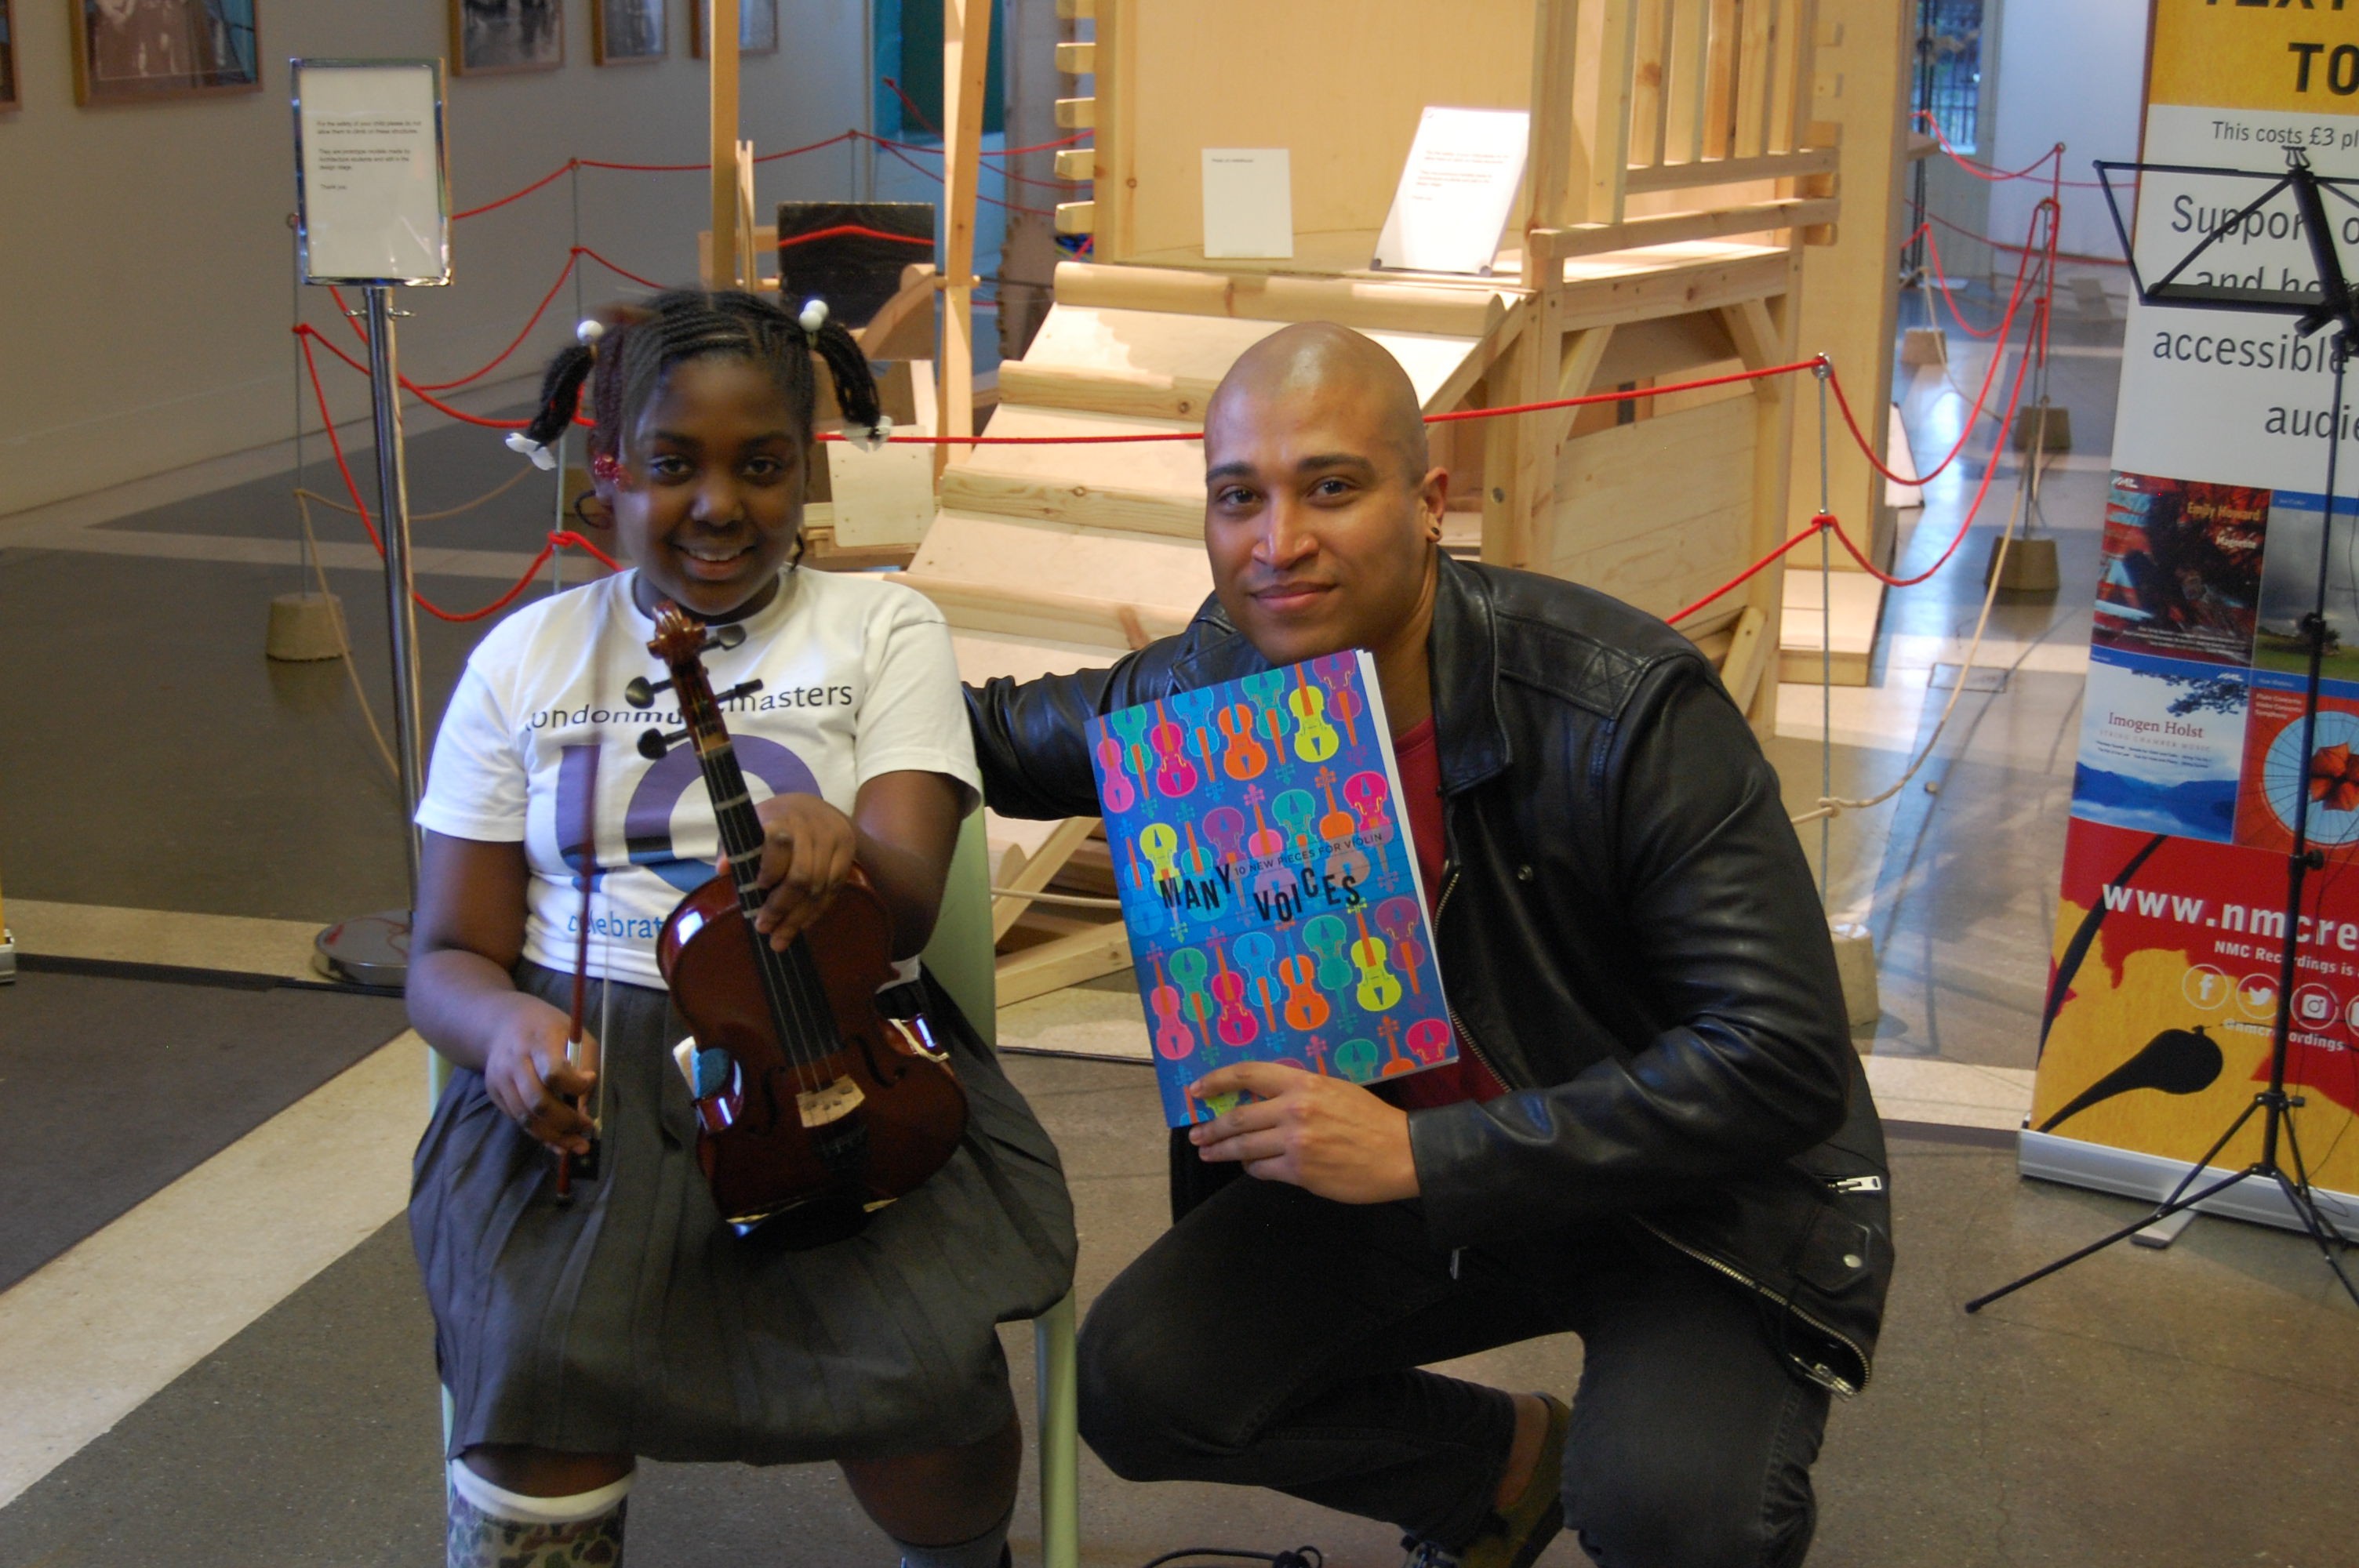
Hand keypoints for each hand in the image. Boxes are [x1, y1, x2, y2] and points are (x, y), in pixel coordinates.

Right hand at [483, 997, 598, 1155]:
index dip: (575, 1086)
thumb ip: (585, 1067)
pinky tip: (559, 1142)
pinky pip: (519, 1121)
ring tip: (577, 1145)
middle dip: (567, 1122)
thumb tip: (585, 1110)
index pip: (553, 1072)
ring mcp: (501, 1080)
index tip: (589, 1081)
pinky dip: (541, 1135)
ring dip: (554, 1138)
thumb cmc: (550, 1029)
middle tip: (587, 1128)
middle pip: (538, 1103)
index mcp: (539, 1041)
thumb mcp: (576, 1036)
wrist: (504, 1024)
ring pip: (526, 1119)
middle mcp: (515, 1062)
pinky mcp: (495, 1094)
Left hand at [728, 792, 857, 949]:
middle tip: (763, 928)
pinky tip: (801, 925)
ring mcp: (833, 841)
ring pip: (818, 888)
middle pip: (801, 875)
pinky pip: (833, 889)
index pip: (779, 843)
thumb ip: (734, 846)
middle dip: (781, 907)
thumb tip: (722, 869)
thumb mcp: (750, 825)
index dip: (771, 868)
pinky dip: (816, 912)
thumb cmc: (774, 821)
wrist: (814, 807)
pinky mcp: (848, 853)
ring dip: (798, 918)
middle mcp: (811, 828)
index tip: (759, 886)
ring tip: (779, 938)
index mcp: (783, 819)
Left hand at [1188, 1062, 1419, 1202]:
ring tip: (1208, 1152)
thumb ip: (1299, 1092)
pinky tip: (1250, 1168)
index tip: (1198, 1090)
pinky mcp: (1300, 1172)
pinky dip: (1253, 1169)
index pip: (1248, 1074)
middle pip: (1238, 1117)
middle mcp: (1294, 1110)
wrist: (1402, 1153)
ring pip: (1244, 1147)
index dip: (1217, 1081)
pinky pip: (1263, 1171)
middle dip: (1211, 1127)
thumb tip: (1263, 1101)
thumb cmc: (1372, 1119)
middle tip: (1195, 1133)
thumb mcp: (1335, 1089)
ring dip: (1221, 1150)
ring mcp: (1296, 1143)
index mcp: (1304, 1083)